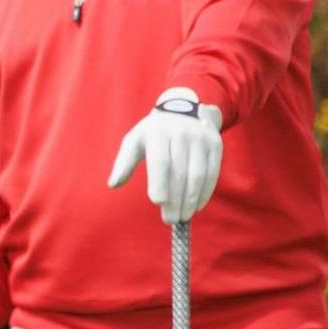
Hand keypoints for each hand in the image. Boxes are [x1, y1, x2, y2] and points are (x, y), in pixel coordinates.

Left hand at [106, 86, 224, 222]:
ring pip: (197, 174)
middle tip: (170, 219)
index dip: (159, 182)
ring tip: (183, 216)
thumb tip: (112, 184)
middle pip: (179, 172)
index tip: (157, 202)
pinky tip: (197, 206)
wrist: (182, 110)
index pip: (160, 161)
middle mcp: (181, 133)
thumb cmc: (153, 133)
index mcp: (158, 132)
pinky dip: (205, 192)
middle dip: (175, 199)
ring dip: (191, 199)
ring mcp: (201, 138)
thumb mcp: (134, 141)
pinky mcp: (215, 144)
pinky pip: (212, 172)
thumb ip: (124, 163)